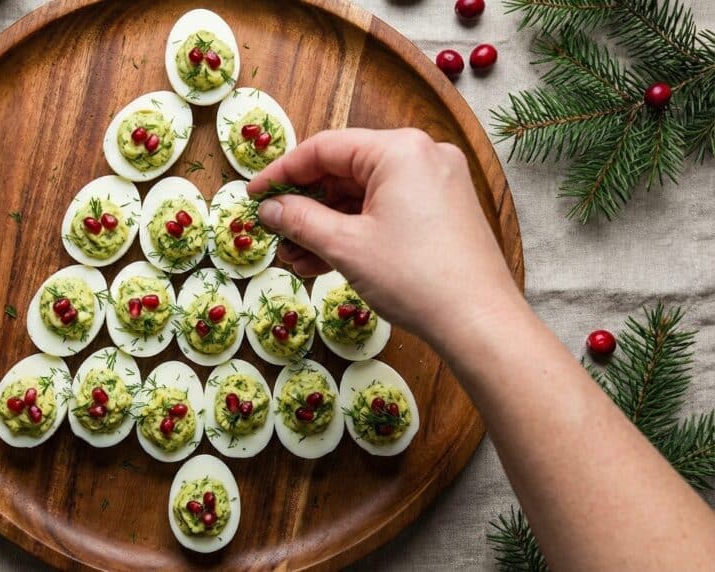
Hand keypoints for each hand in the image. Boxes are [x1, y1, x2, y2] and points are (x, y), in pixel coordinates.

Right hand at [246, 128, 520, 343]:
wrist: (479, 322)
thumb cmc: (414, 277)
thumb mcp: (345, 246)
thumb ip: (300, 220)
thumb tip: (268, 209)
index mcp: (399, 149)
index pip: (324, 148)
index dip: (281, 173)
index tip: (253, 196)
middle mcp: (421, 156)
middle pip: (344, 171)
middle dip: (305, 207)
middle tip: (274, 234)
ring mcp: (436, 184)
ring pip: (363, 196)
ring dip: (325, 225)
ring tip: (294, 259)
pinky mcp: (442, 211)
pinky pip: (385, 211)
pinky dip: (354, 232)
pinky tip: (324, 260)